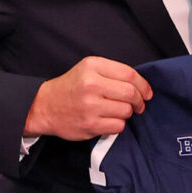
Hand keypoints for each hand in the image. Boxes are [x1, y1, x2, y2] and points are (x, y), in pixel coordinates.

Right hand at [23, 56, 152, 139]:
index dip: (143, 85)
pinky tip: (109, 120)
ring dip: (127, 113)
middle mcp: (91, 84)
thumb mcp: (89, 69)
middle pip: (130, 93)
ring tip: (118, 111)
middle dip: (139, 101)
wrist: (44, 106)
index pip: (129, 74)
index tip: (147, 93)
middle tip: (139, 105)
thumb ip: (113, 73)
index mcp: (92, 66)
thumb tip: (142, 86)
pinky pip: (118, 126)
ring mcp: (90, 106)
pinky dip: (118, 124)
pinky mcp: (90, 124)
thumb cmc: (72, 87)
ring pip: (126, 111)